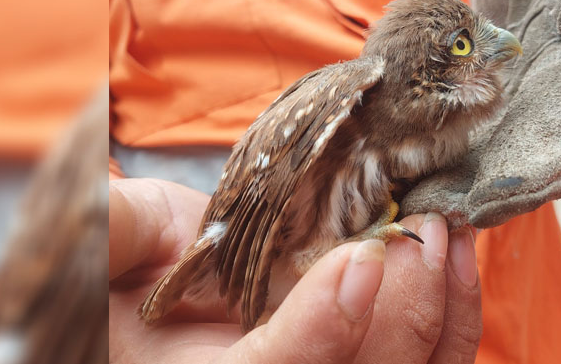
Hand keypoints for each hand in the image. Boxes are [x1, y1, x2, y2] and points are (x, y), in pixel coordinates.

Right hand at [109, 178, 481, 362]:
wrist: (164, 285)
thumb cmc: (133, 266)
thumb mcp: (108, 245)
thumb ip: (111, 233)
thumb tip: (102, 212)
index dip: (321, 332)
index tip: (359, 258)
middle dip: (403, 313)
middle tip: (416, 233)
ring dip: (442, 309)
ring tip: (444, 233)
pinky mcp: (371, 357)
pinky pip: (435, 361)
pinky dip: (459, 314)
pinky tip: (457, 254)